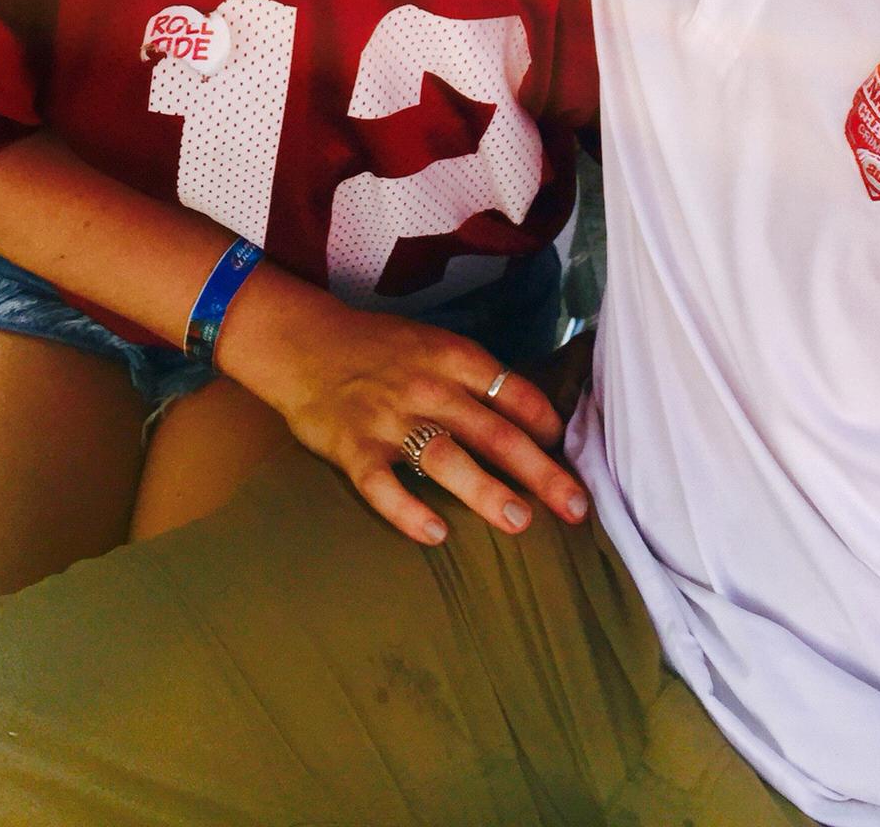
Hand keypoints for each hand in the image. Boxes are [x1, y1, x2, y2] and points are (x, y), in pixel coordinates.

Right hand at [223, 277, 589, 546]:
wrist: (304, 344)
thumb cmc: (379, 349)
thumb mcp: (433, 344)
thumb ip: (473, 377)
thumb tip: (526, 415)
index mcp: (453, 358)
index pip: (513, 392)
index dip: (545, 423)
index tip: (567, 451)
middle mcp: (428, 387)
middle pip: (494, 432)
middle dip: (540, 471)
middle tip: (575, 506)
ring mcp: (389, 419)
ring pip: (446, 458)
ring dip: (486, 491)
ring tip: (519, 522)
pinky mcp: (353, 448)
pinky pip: (382, 485)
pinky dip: (408, 511)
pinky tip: (436, 535)